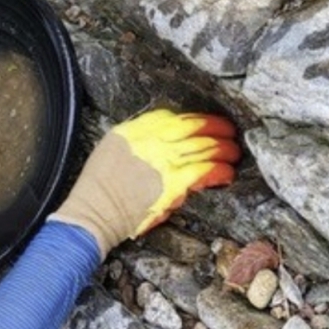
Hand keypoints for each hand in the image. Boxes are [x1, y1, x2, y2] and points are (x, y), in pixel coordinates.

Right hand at [51, 109, 239, 257]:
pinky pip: (205, 171)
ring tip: (233, 154)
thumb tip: (163, 141)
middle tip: (229, 134)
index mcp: (134, 130)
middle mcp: (151, 141)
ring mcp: (164, 161)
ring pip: (204, 148)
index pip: (172, 117)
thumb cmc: (99, 189)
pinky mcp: (174, 184)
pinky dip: (219, 171)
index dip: (194, 119)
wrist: (94, 212)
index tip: (205, 123)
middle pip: (194, 128)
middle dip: (216, 130)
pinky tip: (226, 173)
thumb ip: (138, 140)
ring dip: (223, 150)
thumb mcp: (112, 148)